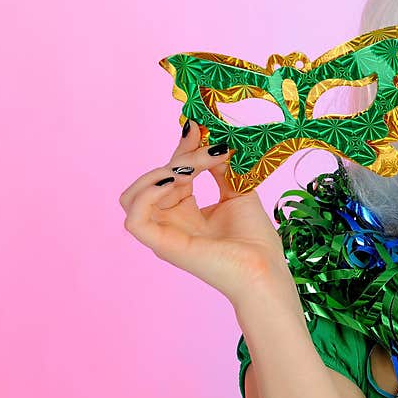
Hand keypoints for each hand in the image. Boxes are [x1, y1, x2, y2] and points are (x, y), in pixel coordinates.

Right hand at [119, 119, 292, 303]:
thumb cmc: (255, 238)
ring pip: (135, 194)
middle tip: (211, 151)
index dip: (181, 150)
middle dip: (182, 158)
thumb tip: (208, 137)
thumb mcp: (236, 191)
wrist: (264, 268)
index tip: (196, 128)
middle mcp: (169, 222)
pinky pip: (134, 216)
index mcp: (185, 212)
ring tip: (193, 171)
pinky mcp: (161, 245)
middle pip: (155, 179)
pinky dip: (148, 193)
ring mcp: (163, 234)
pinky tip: (176, 182)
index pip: (171, 174)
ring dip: (161, 173)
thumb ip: (219, 167)